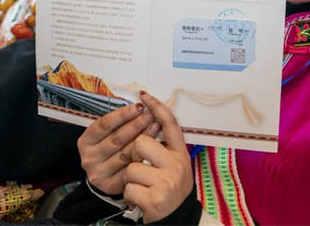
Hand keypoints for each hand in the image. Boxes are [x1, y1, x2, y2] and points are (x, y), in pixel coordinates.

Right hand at [78, 102, 159, 195]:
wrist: (107, 177)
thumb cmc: (110, 150)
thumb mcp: (107, 135)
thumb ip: (118, 123)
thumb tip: (138, 107)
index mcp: (86, 142)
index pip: (104, 124)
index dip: (122, 114)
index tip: (138, 107)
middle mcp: (89, 158)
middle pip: (116, 138)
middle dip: (137, 124)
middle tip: (151, 115)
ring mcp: (99, 173)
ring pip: (125, 153)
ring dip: (143, 139)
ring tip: (156, 127)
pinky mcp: (110, 185)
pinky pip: (131, 169)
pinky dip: (143, 157)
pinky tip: (154, 148)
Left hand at [123, 91, 192, 222]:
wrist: (178, 220)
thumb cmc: (170, 189)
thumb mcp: (174, 166)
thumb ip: (164, 148)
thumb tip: (147, 120)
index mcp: (180, 154)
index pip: (170, 124)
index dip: (157, 108)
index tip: (145, 96)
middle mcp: (177, 165)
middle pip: (141, 143)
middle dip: (133, 154)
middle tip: (139, 167)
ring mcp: (167, 182)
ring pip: (131, 168)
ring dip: (130, 179)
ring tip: (142, 187)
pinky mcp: (155, 199)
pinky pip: (129, 188)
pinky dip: (129, 196)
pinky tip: (140, 200)